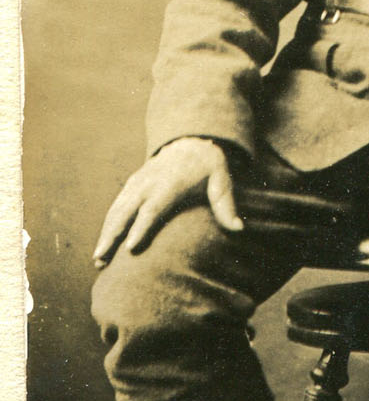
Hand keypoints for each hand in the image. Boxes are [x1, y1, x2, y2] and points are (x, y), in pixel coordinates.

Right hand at [93, 137, 241, 265]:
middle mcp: (149, 183)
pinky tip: (102, 246)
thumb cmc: (208, 166)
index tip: (130, 248)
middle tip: (101, 260)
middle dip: (112, 235)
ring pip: (116, 210)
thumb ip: (226, 205)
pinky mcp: (131, 185)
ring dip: (105, 234)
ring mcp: (137, 183)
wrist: (190, 141)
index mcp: (171, 183)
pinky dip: (106, 226)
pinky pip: (115, 207)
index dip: (141, 228)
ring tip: (97, 260)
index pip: (153, 208)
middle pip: (126, 211)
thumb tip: (239, 229)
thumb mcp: (222, 180)